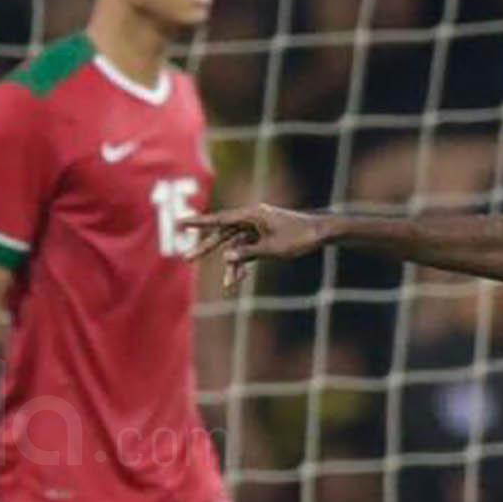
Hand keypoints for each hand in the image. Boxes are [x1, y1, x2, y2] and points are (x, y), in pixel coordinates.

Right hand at [190, 203, 332, 287]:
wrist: (321, 233)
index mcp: (252, 215)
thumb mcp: (272, 249)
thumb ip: (247, 253)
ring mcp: (257, 228)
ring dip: (231, 266)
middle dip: (206, 248)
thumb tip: (225, 257)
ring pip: (235, 247)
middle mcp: (251, 219)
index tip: (181, 223)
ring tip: (228, 286)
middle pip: (223, 234)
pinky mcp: (263, 237)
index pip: (220, 219)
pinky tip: (240, 281)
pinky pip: (246, 251)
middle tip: (187, 259)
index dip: (199, 223)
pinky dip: (243, 264)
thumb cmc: (299, 237)